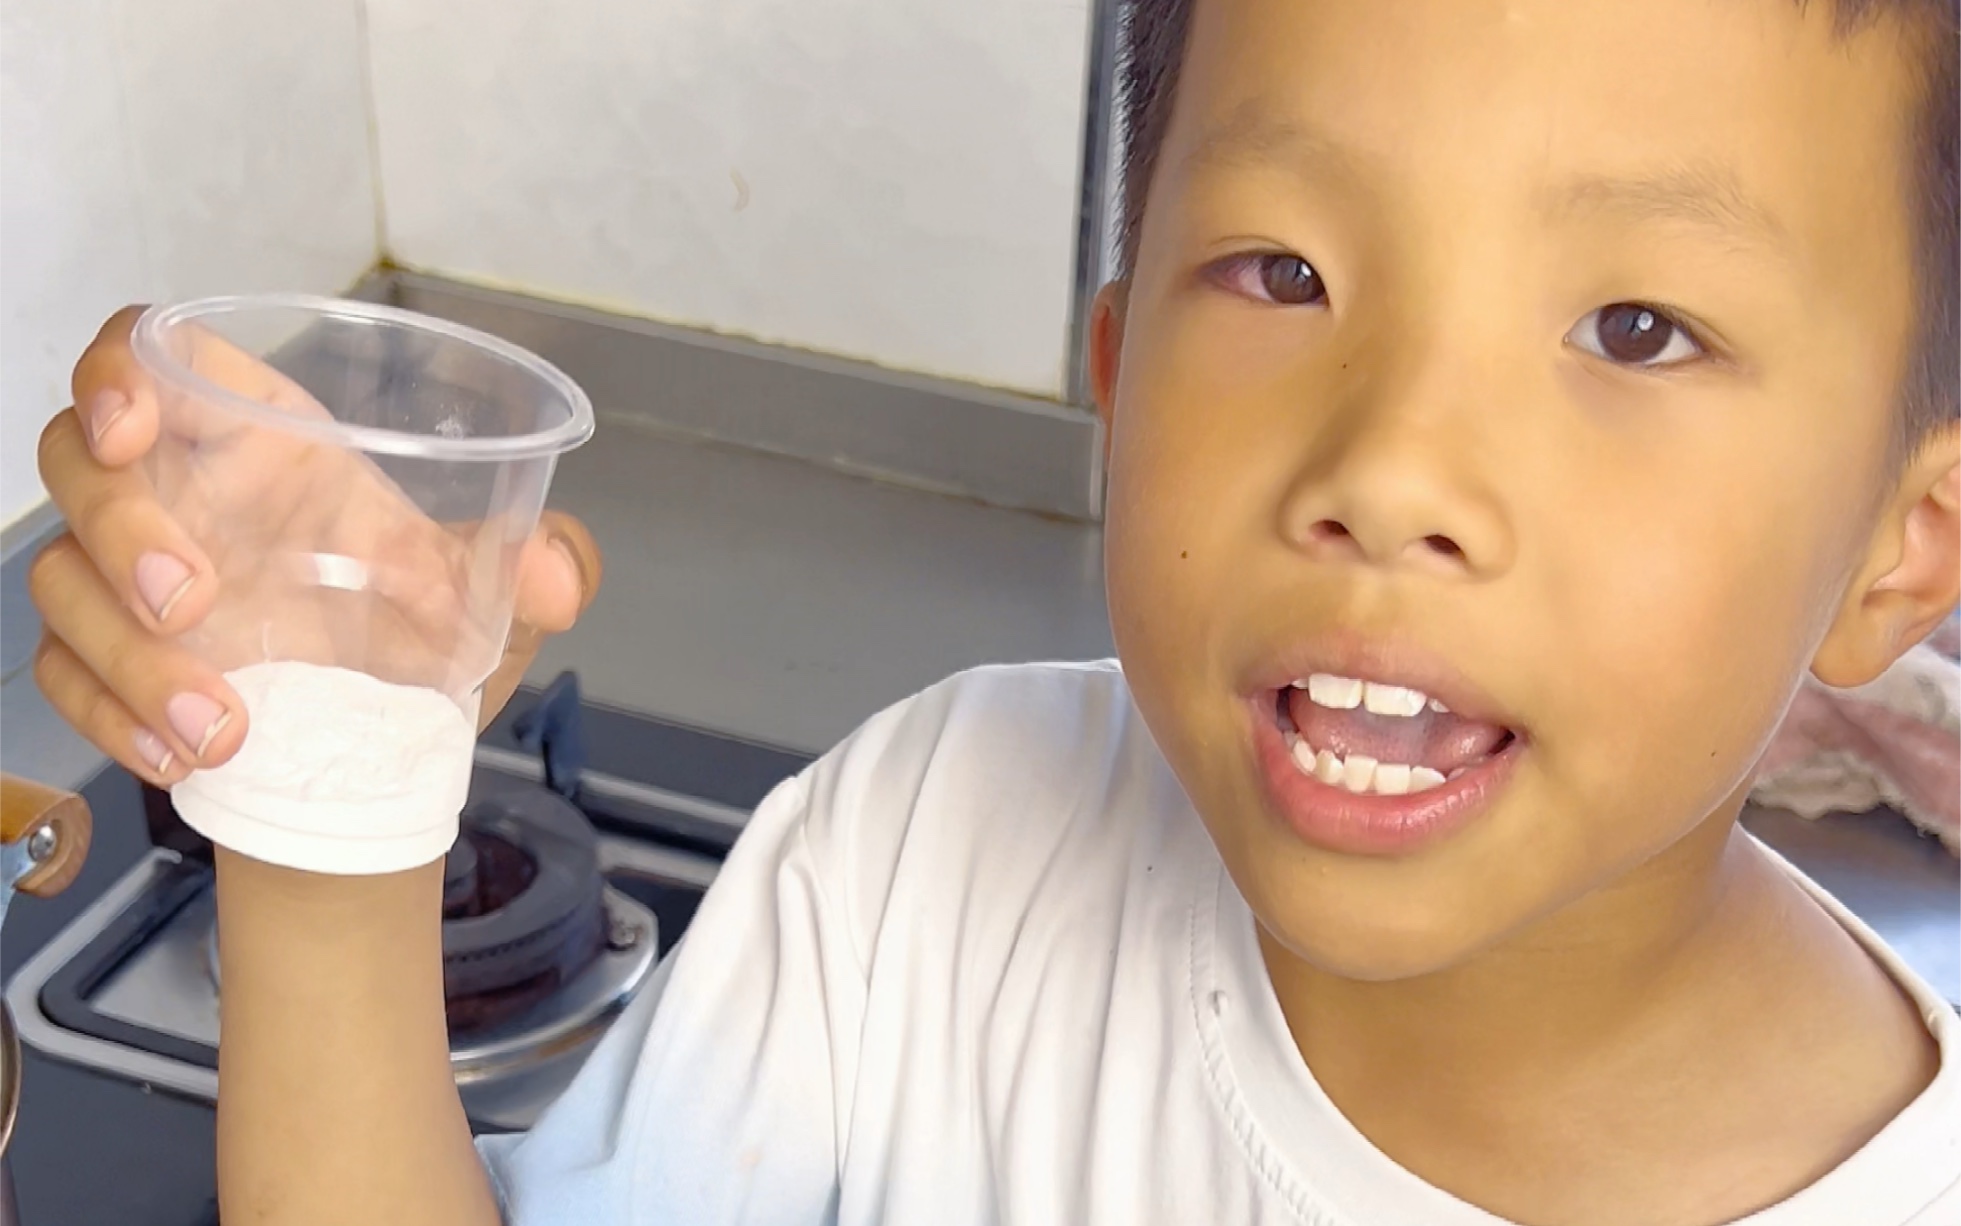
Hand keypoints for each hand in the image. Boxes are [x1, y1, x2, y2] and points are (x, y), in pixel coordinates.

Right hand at [30, 306, 602, 785]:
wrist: (387, 747)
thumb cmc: (417, 631)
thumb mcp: (489, 595)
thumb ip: (534, 568)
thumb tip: (558, 575)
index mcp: (266, 440)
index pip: (157, 354)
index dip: (118, 369)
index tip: (128, 426)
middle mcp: (186, 495)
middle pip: (80, 463)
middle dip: (119, 527)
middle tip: (193, 602)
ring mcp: (130, 580)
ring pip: (62, 578)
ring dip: (127, 654)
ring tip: (222, 723)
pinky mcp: (108, 661)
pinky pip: (62, 673)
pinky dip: (110, 717)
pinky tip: (180, 755)